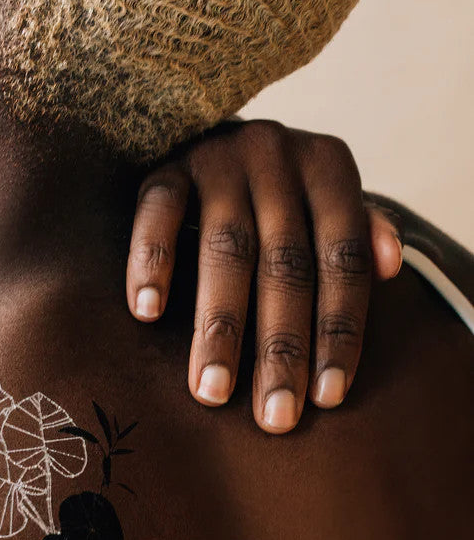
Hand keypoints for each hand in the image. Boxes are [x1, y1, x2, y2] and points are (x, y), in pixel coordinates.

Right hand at [125, 120, 402, 433]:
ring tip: (211, 391)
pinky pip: (157, 214)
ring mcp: (218, 158)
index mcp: (327, 167)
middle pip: (286, 266)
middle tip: (274, 416)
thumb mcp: (320, 197)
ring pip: (225, 251)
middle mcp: (278, 156)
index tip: (327, 398)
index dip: (338, 332)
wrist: (199, 123)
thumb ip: (355, 230)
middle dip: (280, 348)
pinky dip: (151, 262)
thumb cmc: (269, 186)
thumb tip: (394, 266)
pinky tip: (146, 313)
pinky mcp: (164, 165)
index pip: (342, 260)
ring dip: (218, 327)